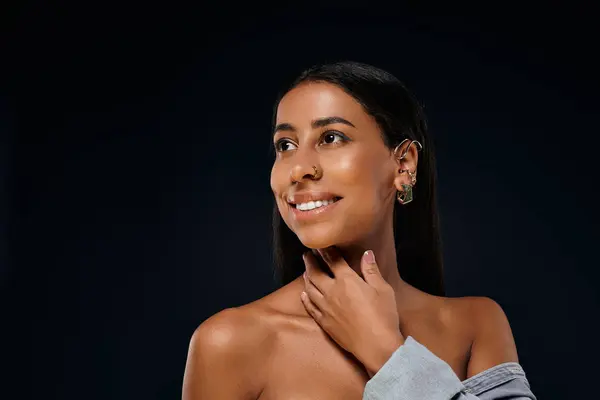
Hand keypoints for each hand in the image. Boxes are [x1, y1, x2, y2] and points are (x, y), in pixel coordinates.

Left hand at [301, 247, 404, 376]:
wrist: (376, 345)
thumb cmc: (383, 316)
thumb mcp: (383, 290)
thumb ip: (372, 270)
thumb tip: (367, 253)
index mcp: (347, 280)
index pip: (332, 260)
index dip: (325, 251)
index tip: (320, 245)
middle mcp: (332, 291)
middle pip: (315, 272)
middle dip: (310, 261)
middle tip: (307, 255)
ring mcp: (326, 307)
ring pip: (310, 288)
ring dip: (306, 277)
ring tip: (305, 271)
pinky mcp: (324, 322)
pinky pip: (310, 307)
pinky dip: (305, 298)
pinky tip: (303, 294)